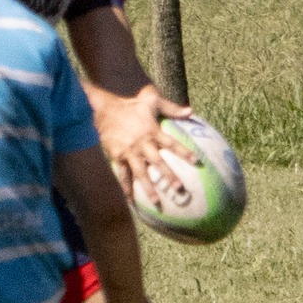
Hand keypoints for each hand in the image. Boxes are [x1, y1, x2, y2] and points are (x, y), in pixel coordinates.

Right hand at [95, 88, 195, 208]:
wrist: (105, 109)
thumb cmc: (131, 105)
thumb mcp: (151, 100)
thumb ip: (172, 108)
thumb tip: (191, 111)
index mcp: (152, 131)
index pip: (172, 143)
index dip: (184, 152)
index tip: (197, 162)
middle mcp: (142, 144)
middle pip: (158, 162)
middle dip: (169, 175)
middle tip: (179, 189)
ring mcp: (129, 152)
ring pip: (141, 172)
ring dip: (149, 187)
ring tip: (157, 201)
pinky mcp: (117, 157)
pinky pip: (123, 174)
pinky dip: (126, 188)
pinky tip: (131, 200)